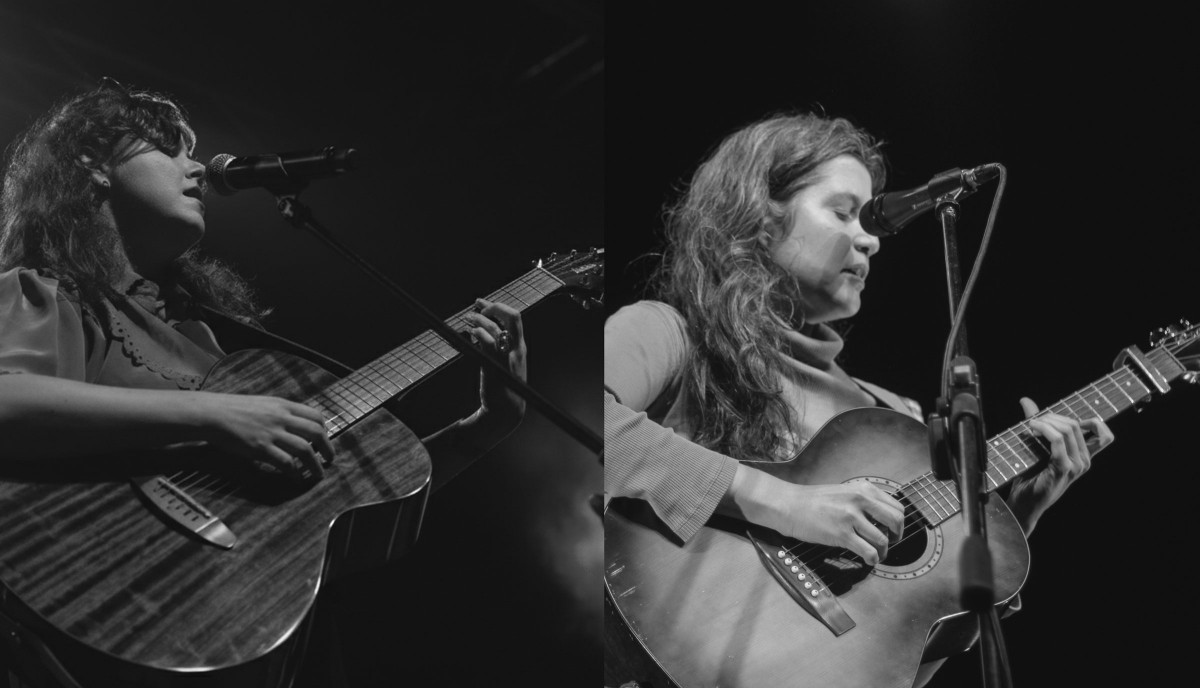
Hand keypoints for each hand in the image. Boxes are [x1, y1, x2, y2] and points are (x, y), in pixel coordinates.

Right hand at [197, 392, 332, 482]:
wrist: (212, 413)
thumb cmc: (234, 409)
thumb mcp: (263, 404)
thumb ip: (280, 412)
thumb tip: (294, 424)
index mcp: (283, 405)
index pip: (315, 416)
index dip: (325, 430)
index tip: (325, 440)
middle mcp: (282, 418)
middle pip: (316, 433)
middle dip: (327, 448)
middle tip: (329, 460)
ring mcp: (272, 433)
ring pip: (305, 449)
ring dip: (315, 464)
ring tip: (318, 474)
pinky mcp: (261, 448)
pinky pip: (286, 462)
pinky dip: (294, 472)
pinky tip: (295, 477)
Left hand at [465, 298, 527, 429]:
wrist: (506, 410)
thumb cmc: (503, 387)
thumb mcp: (504, 363)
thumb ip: (496, 347)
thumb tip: (480, 330)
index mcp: (520, 347)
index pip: (515, 318)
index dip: (499, 307)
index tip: (482, 305)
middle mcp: (517, 349)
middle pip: (513, 316)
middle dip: (494, 307)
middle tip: (478, 308)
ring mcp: (508, 356)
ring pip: (496, 327)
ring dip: (479, 319)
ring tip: (467, 319)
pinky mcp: (496, 365)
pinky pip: (488, 342)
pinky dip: (478, 333)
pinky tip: (470, 333)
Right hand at [726, 465, 904, 565]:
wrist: (789, 505)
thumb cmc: (813, 501)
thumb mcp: (844, 492)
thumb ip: (863, 501)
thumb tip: (882, 519)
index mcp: (863, 489)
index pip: (897, 507)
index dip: (899, 523)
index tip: (892, 531)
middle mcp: (860, 500)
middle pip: (896, 522)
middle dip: (897, 537)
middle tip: (889, 543)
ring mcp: (851, 517)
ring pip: (883, 540)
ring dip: (883, 552)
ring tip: (876, 555)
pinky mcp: (842, 534)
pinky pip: (868, 551)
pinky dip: (872, 560)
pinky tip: (868, 561)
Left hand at [1006, 396, 1113, 533]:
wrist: (1024, 502)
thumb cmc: (1030, 476)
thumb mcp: (1037, 446)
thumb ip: (1038, 424)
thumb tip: (1026, 400)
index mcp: (1084, 457)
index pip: (1104, 434)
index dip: (1091, 420)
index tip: (1063, 418)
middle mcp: (1084, 461)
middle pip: (1076, 425)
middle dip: (1053, 416)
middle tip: (1034, 420)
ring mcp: (1076, 466)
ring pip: (1068, 430)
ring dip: (1046, 421)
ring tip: (1031, 424)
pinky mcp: (1063, 468)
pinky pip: (1057, 440)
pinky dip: (1044, 429)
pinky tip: (1031, 429)